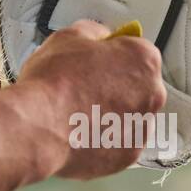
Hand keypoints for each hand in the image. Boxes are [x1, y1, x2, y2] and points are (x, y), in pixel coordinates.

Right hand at [13, 20, 167, 179]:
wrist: (37, 127)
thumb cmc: (53, 82)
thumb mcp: (70, 36)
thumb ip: (95, 33)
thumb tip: (100, 39)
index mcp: (144, 61)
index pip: (138, 53)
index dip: (115, 57)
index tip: (99, 63)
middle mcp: (152, 96)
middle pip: (139, 87)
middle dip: (116, 87)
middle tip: (85, 89)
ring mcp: (141, 129)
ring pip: (129, 118)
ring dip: (111, 116)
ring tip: (79, 115)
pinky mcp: (127, 157)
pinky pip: (118, 144)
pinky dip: (103, 140)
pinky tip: (80, 134)